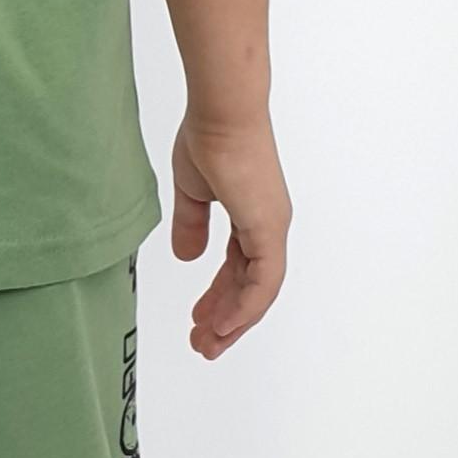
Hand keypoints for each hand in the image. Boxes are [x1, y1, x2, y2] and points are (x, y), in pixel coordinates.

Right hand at [169, 113, 290, 359]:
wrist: (220, 113)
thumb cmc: (207, 139)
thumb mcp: (192, 191)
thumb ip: (191, 225)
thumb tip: (186, 257)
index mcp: (252, 215)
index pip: (239, 269)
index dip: (220, 297)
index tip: (198, 319)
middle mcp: (267, 225)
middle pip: (250, 287)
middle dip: (225, 318)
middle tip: (202, 344)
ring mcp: (271, 228)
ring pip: (258, 291)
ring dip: (233, 321)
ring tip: (207, 344)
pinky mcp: (267, 229)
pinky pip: (262, 282)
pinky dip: (244, 307)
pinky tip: (224, 326)